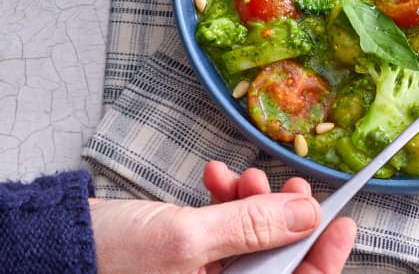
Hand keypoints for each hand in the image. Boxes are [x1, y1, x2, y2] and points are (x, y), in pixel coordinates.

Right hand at [89, 161, 355, 273]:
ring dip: (251, 201)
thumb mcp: (187, 239)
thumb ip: (252, 228)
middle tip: (283, 185)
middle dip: (282, 216)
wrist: (57, 248)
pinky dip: (225, 199)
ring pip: (254, 237)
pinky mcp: (193, 255)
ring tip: (237, 176)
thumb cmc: (110, 257)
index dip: (325, 258)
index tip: (343, 221)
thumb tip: (309, 217)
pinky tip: (215, 176)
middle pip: (279, 258)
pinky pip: (225, 228)